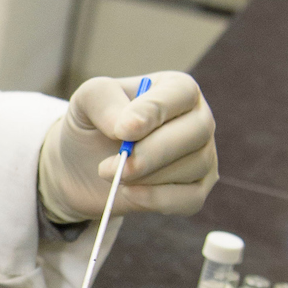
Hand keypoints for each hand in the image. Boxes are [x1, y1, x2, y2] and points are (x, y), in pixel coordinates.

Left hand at [38, 71, 217, 220]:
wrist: (84, 165)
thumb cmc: (93, 124)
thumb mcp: (87, 100)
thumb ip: (104, 100)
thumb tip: (129, 125)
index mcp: (176, 88)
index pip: (180, 93)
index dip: (153, 112)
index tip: (122, 131)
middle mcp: (198, 118)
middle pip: (196, 132)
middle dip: (151, 154)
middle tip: (110, 167)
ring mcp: (203, 155)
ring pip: (193, 167)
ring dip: (147, 177)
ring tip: (112, 174)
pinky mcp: (196, 190)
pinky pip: (190, 199)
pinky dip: (158, 200)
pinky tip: (129, 194)